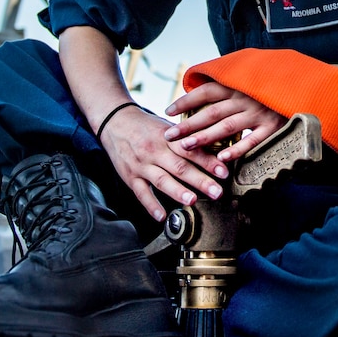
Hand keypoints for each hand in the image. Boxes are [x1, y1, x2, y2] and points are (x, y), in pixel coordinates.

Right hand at [97, 105, 229, 221]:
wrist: (114, 121)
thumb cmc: (145, 126)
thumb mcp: (167, 127)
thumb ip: (186, 139)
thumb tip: (213, 150)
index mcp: (167, 137)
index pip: (190, 150)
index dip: (208, 161)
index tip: (223, 172)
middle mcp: (155, 151)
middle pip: (179, 167)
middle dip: (200, 180)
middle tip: (217, 191)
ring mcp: (141, 164)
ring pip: (161, 180)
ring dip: (177, 191)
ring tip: (192, 200)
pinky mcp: (130, 176)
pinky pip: (140, 193)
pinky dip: (150, 205)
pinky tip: (161, 216)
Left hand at [163, 82, 284, 162]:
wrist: (306, 90)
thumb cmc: (270, 89)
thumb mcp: (248, 83)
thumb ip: (227, 88)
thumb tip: (198, 93)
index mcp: (237, 86)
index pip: (205, 91)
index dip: (186, 101)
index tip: (167, 111)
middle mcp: (245, 98)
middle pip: (210, 111)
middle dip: (187, 124)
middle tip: (169, 135)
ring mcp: (259, 113)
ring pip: (227, 126)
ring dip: (205, 137)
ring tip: (186, 146)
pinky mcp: (273, 127)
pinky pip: (252, 140)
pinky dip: (237, 149)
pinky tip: (222, 158)